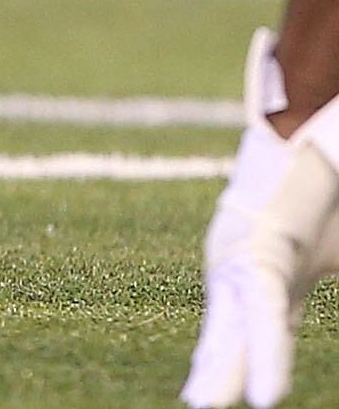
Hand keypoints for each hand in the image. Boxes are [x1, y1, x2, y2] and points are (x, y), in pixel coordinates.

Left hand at [189, 95, 338, 406]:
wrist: (319, 138)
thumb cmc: (330, 192)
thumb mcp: (335, 254)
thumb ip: (302, 292)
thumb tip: (300, 295)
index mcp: (271, 274)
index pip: (255, 332)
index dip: (246, 364)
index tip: (233, 394)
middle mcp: (243, 266)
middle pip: (229, 334)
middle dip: (215, 372)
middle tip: (196, 403)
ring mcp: (244, 255)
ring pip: (234, 328)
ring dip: (225, 371)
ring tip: (204, 403)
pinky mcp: (256, 248)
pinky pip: (262, 310)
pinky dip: (266, 352)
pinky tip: (262, 392)